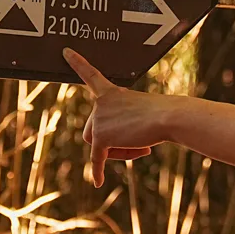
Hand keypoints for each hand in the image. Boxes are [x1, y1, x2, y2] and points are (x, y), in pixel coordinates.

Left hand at [64, 48, 173, 186]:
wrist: (168, 117)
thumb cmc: (163, 114)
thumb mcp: (142, 113)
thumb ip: (124, 123)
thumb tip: (109, 146)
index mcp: (112, 91)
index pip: (91, 75)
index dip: (78, 63)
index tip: (65, 50)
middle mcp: (101, 102)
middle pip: (95, 130)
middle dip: (115, 142)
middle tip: (142, 144)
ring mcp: (98, 118)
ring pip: (98, 145)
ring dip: (117, 151)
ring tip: (142, 147)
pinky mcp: (100, 135)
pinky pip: (96, 158)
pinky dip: (98, 171)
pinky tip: (97, 182)